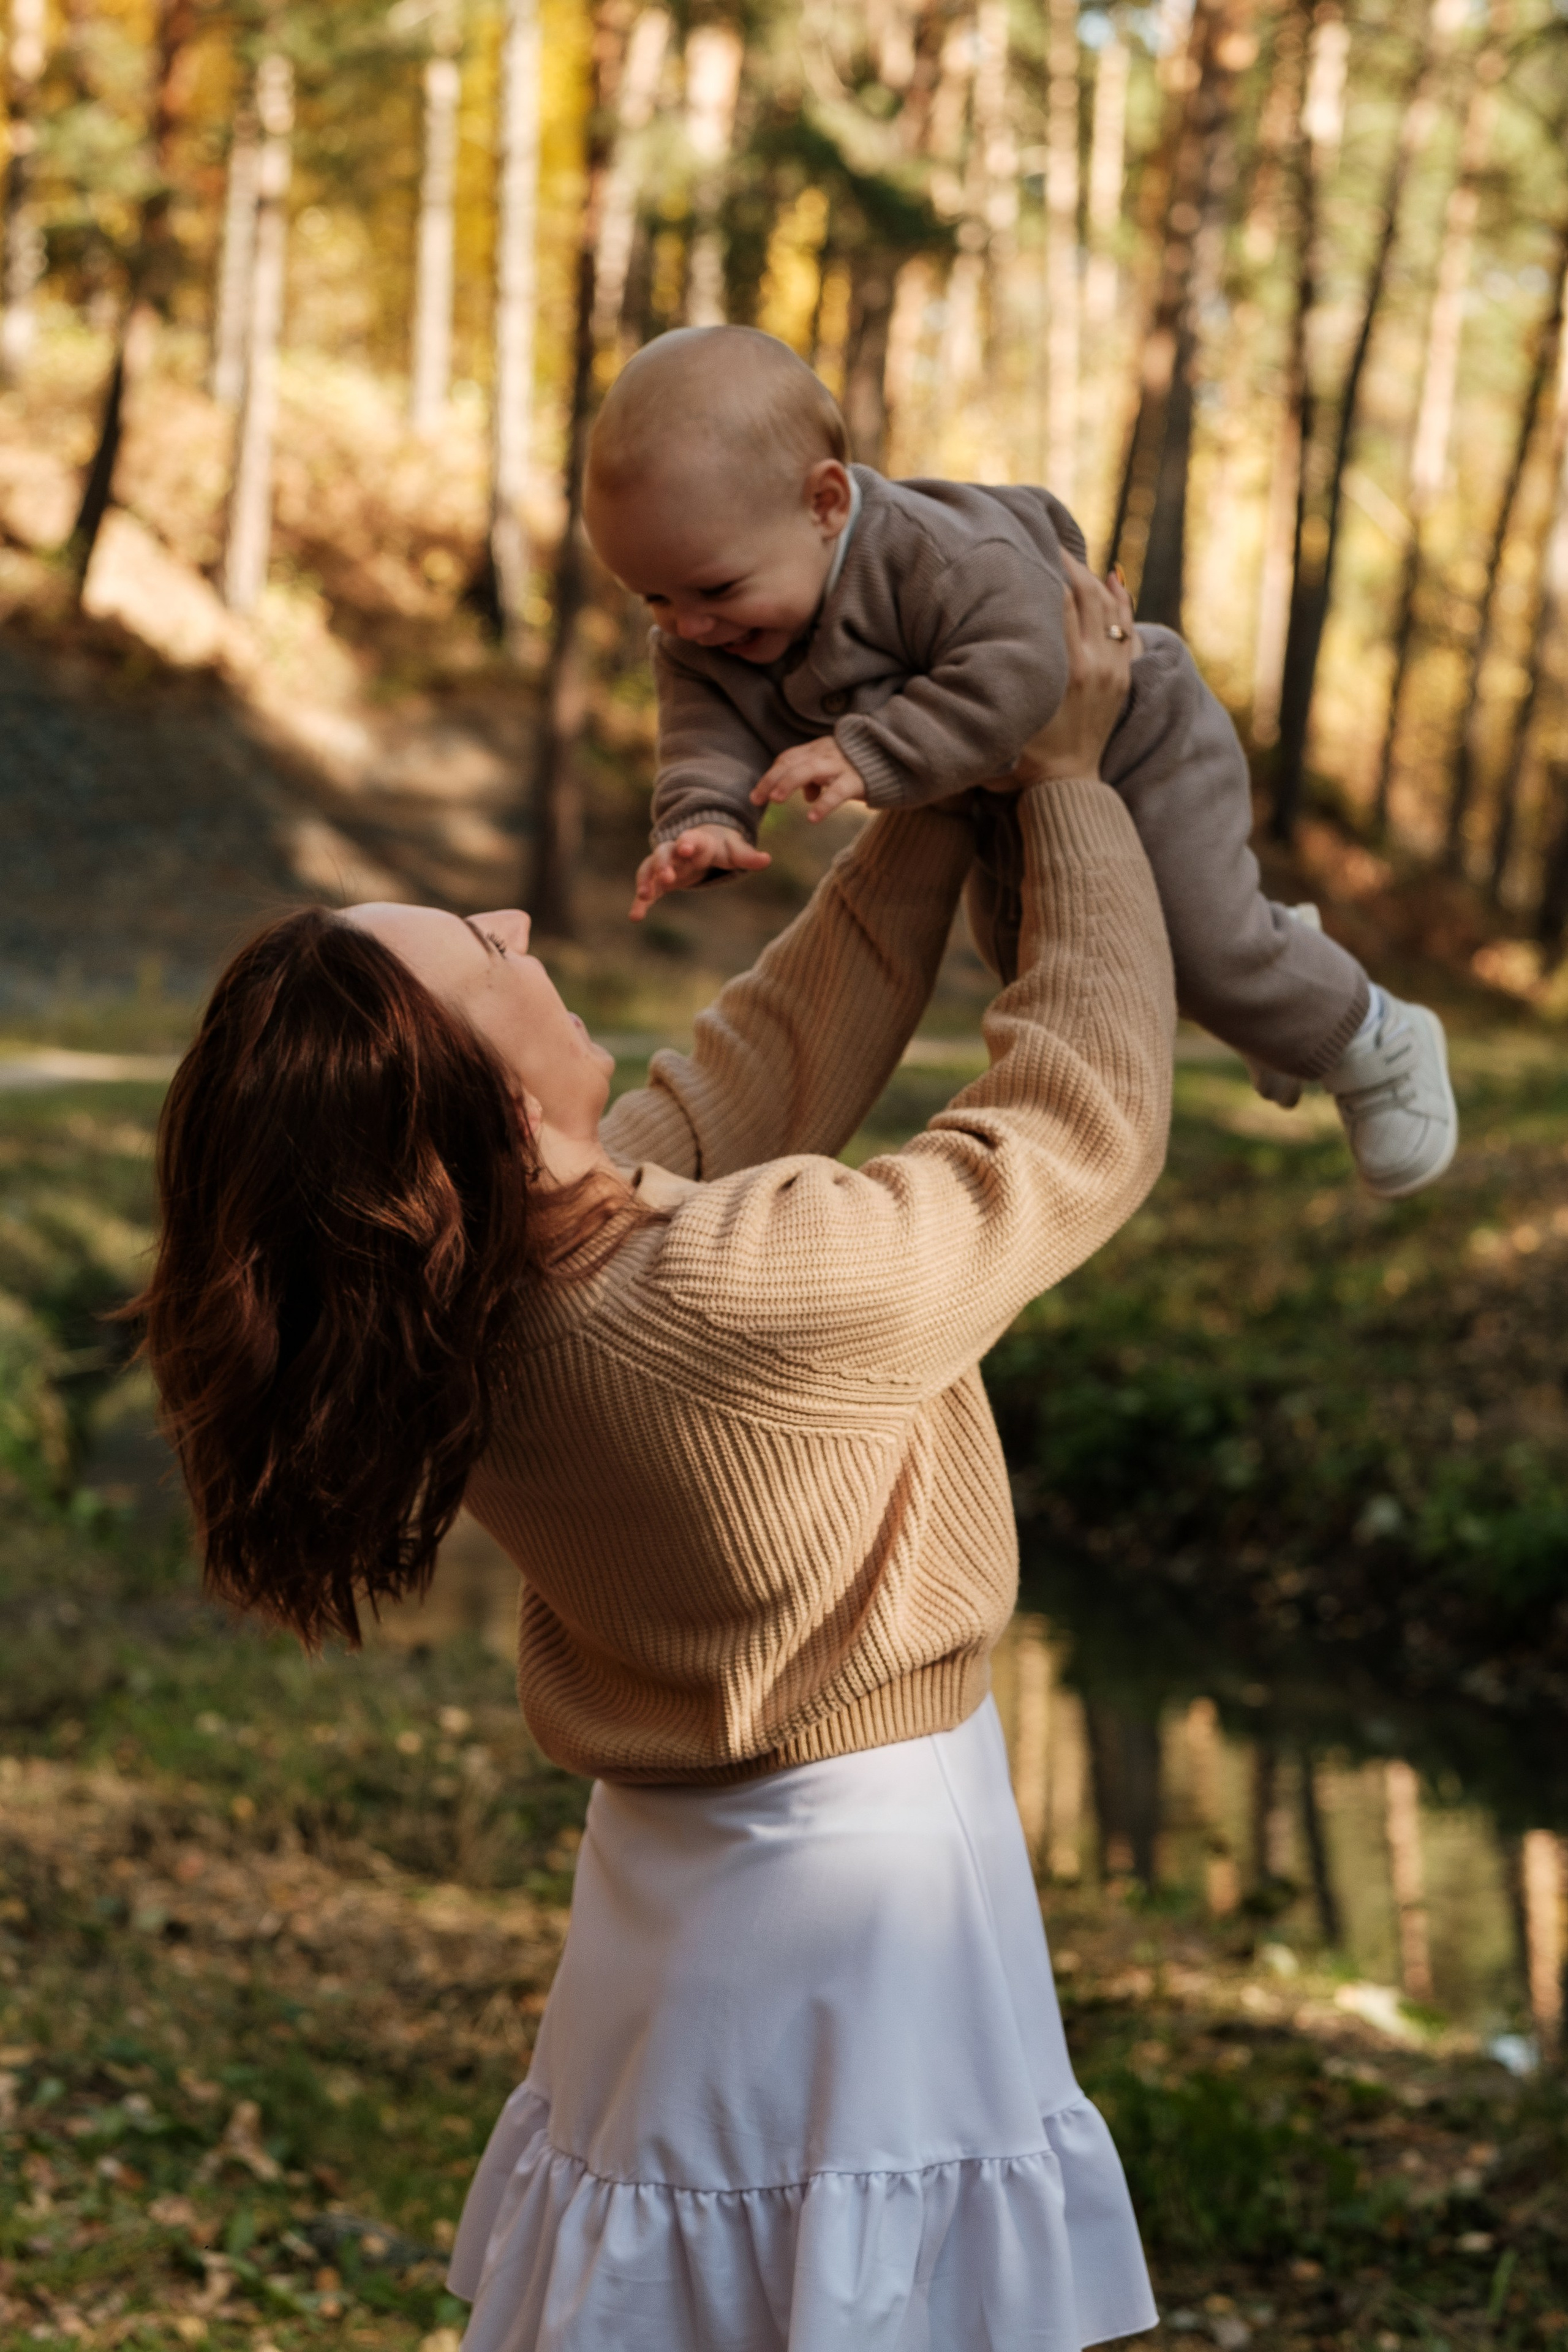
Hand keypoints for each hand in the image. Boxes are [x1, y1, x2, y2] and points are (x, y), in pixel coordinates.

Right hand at [629, 825, 770, 919]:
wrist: (704, 844)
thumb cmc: (721, 847)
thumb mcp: (735, 850)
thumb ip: (748, 856)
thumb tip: (767, 859)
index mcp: (695, 841)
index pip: (688, 839)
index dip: (686, 842)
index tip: (686, 848)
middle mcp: (675, 851)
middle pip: (664, 853)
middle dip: (664, 864)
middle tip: (667, 878)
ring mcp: (664, 865)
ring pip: (649, 869)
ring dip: (646, 881)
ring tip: (644, 897)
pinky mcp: (659, 881)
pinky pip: (647, 889)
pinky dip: (639, 902)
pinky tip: (634, 917)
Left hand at [750, 737, 867, 822]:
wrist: (895, 758)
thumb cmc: (861, 766)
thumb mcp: (834, 769)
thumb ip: (817, 779)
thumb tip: (805, 796)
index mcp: (819, 750)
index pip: (788, 758)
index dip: (771, 775)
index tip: (757, 795)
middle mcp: (826, 753)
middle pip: (792, 762)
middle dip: (772, 780)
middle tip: (757, 799)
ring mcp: (841, 765)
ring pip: (810, 769)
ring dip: (789, 783)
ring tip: (776, 800)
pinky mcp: (857, 780)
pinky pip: (838, 791)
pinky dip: (824, 803)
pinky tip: (813, 817)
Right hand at [1005, 559, 1135, 787]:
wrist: (1065, 786)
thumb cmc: (1023, 755)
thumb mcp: (1008, 713)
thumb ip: (1002, 673)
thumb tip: (983, 630)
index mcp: (1065, 670)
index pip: (1058, 601)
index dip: (1044, 568)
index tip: (1028, 544)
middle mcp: (1095, 664)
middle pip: (1085, 594)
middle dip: (1067, 563)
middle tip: (1046, 539)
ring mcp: (1113, 671)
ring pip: (1109, 606)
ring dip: (1091, 575)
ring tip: (1070, 554)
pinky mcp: (1122, 678)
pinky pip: (1126, 627)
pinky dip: (1122, 599)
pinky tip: (1114, 575)